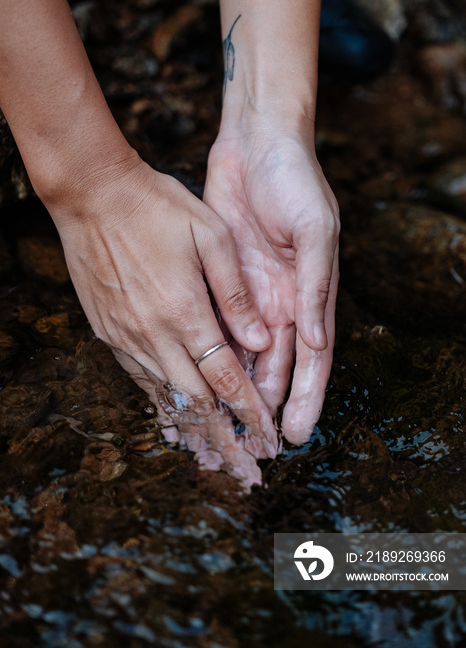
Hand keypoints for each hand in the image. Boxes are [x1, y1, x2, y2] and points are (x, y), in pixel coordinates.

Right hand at [46, 155, 278, 488]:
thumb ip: (235, 291)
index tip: (270, 439)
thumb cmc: (156, 206)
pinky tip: (175, 423)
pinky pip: (141, 380)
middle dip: (227, 441)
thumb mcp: (210, 235)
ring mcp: (127, 336)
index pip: (226, 378)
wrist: (92, 194)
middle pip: (196, 403)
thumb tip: (259, 340)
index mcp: (185, 312)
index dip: (251, 413)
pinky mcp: (108, 332)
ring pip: (166, 399)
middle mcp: (153, 334)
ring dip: (195, 433)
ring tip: (216, 461)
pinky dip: (163, 407)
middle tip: (248, 473)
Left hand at [204, 125, 339, 444]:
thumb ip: (315, 286)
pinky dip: (209, 355)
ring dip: (235, 389)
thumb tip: (316, 343)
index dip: (304, 398)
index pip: (310, 360)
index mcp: (309, 295)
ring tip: (222, 425)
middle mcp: (280, 303)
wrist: (257, 144)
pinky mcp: (219, 282)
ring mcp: (248, 295)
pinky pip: (213, 327)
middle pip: (274, 367)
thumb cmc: (295, 182)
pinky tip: (197, 380)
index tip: (293, 434)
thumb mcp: (314, 231)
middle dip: (265, 406)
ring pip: (241, 354)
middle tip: (252, 444)